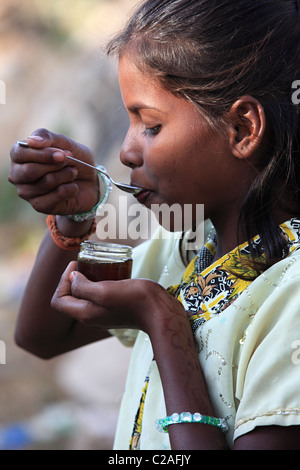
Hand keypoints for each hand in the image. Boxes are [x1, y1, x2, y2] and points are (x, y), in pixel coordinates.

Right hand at [8, 128, 99, 215]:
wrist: (90, 182)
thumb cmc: (74, 160)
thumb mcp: (65, 143)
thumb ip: (47, 137)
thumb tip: (32, 140)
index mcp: (19, 155)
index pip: (20, 153)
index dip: (43, 154)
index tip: (63, 154)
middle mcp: (18, 174)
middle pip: (30, 170)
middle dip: (56, 165)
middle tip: (69, 162)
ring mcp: (27, 192)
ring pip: (46, 182)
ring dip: (66, 175)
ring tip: (73, 172)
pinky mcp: (39, 205)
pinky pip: (56, 195)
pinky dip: (71, 189)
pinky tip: (73, 187)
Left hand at [51, 261, 185, 334]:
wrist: (159, 312)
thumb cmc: (134, 300)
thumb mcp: (105, 290)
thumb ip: (83, 286)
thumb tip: (72, 277)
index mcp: (84, 313)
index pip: (58, 300)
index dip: (62, 281)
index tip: (76, 265)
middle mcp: (91, 317)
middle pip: (69, 299)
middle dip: (71, 280)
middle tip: (83, 264)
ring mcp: (103, 315)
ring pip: (83, 297)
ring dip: (84, 281)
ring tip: (94, 266)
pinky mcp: (114, 310)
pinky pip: (97, 297)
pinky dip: (97, 284)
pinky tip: (109, 274)